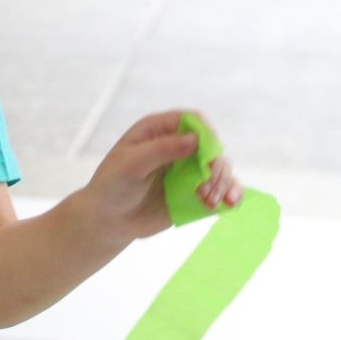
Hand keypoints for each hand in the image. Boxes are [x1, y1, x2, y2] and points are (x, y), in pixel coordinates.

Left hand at [79, 110, 242, 242]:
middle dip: (215, 165)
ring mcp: (188, 169)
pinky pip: (223, 187)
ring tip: (208, 201)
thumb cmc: (113, 186)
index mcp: (158, 130)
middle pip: (212, 145)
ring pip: (221, 167)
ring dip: (222, 183)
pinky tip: (229, 204)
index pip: (192, 120)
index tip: (207, 156)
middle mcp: (177, 146)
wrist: (109, 219)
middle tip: (205, 187)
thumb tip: (195, 139)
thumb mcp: (131, 165)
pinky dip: (231, 194)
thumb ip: (161, 150)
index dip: (205, 133)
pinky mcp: (196, 190)